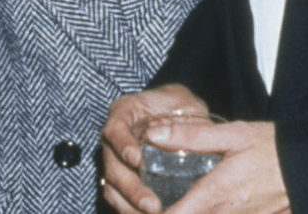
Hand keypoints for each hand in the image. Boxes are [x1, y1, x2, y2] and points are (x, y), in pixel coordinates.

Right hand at [101, 84, 209, 213]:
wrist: (173, 110)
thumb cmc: (179, 105)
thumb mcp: (186, 103)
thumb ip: (189, 120)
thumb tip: (196, 139)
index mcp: (124, 113)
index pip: (115, 128)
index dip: (122, 144)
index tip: (136, 159)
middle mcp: (114, 138)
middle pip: (112, 165)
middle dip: (131, 188)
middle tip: (152, 205)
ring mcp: (115, 161)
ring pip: (112, 187)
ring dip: (130, 205)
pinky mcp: (121, 181)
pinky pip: (119, 200)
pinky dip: (131, 211)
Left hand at [153, 119, 290, 213]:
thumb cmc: (273, 148)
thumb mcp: (233, 134)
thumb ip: (191, 135)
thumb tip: (154, 134)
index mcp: (214, 195)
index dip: (149, 213)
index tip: (140, 203)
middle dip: (164, 212)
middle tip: (150, 202)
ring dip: (185, 213)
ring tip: (171, 202)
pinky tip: (201, 204)